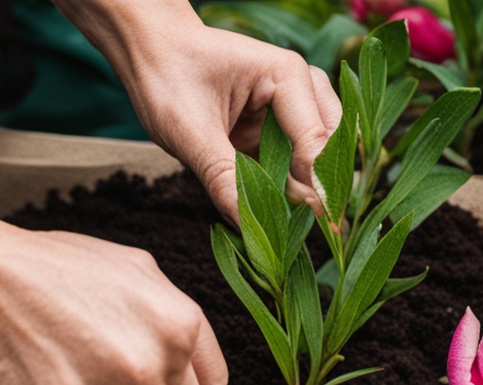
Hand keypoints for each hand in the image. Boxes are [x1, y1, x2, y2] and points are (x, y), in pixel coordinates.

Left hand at [56, 0, 341, 221]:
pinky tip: (277, 213)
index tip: (319, 225)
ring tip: (293, 224)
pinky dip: (288, 191)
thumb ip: (223, 178)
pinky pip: (297, 169)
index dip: (317, 188)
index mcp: (287, 76)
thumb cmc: (168, 78)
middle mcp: (302, 90)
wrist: (152, 57)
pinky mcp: (281, 133)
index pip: (315, 141)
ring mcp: (295, 112)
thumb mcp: (190, 131)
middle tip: (314, 229)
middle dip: (319, 190)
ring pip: (319, 162)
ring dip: (305, 193)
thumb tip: (248, 228)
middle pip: (330, 151)